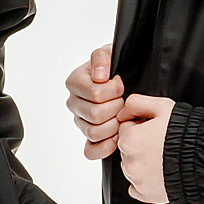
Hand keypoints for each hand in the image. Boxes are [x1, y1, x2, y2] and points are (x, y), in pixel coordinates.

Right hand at [65, 44, 124, 158]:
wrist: (129, 80)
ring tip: (122, 115)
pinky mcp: (89, 139)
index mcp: (75, 82)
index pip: (94, 94)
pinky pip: (90, 151)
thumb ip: (103, 57)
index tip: (120, 84)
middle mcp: (74, 103)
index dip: (113, 90)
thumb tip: (99, 75)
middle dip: (116, 107)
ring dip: (114, 125)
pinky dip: (104, 147)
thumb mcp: (112, 52)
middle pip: (95, 114)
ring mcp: (81, 122)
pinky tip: (116, 138)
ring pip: (94, 132)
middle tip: (123, 101)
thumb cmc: (118, 67)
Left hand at [116, 94, 175, 203]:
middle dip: (140, 144)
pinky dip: (145, 181)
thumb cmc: (185, 133)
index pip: (125, 128)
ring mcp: (137, 180)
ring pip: (131, 167)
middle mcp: (129, 162)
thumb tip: (123, 111)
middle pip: (127, 148)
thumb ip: (136, 102)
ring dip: (142, 162)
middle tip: (161, 142)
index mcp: (129, 140)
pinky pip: (136, 187)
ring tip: (164, 157)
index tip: (154, 128)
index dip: (141, 125)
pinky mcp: (146, 194)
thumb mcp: (162, 106)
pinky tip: (159, 173)